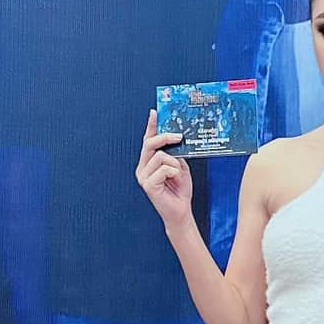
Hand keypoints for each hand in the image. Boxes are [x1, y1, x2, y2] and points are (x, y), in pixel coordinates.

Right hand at [135, 109, 191, 230]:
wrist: (180, 211)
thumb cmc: (179, 190)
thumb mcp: (180, 166)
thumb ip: (175, 154)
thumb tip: (176, 138)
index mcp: (149, 162)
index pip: (148, 141)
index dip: (151, 126)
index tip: (154, 112)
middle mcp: (143, 167)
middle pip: (150, 144)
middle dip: (165, 137)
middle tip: (179, 136)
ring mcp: (143, 176)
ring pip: (160, 156)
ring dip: (175, 164)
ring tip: (178, 174)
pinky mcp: (148, 185)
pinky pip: (164, 169)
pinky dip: (174, 172)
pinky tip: (174, 180)